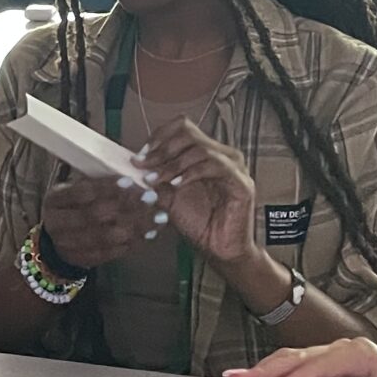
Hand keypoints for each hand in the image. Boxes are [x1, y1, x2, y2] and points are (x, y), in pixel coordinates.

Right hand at [37, 169, 160, 271]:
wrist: (55, 242)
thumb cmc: (70, 207)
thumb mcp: (72, 190)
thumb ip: (93, 182)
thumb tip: (130, 173)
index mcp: (54, 201)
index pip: (81, 193)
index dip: (107, 187)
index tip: (131, 181)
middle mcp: (58, 224)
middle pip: (95, 216)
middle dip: (126, 206)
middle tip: (151, 197)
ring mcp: (70, 245)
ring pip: (107, 237)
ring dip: (136, 226)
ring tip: (158, 216)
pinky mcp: (85, 260)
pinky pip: (113, 252)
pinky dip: (135, 242)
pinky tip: (151, 232)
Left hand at [136, 117, 254, 267]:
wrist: (219, 249)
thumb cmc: (199, 223)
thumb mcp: (169, 197)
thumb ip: (155, 179)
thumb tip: (134, 164)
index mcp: (207, 153)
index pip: (182, 127)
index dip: (159, 137)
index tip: (140, 157)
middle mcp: (222, 154)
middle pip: (188, 133)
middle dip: (161, 150)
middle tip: (144, 167)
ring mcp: (234, 166)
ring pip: (199, 148)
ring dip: (172, 164)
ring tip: (156, 180)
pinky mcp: (241, 181)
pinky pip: (214, 165)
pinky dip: (190, 173)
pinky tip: (176, 185)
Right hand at [227, 339, 376, 376]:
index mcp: (359, 355)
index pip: (315, 366)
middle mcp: (342, 349)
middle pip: (295, 357)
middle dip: (264, 371)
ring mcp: (331, 355)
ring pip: (289, 359)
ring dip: (261, 371)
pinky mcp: (322, 365)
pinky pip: (291, 367)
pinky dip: (269, 375)